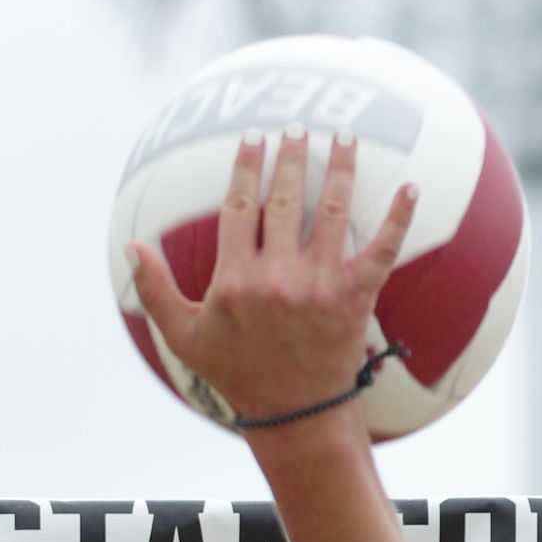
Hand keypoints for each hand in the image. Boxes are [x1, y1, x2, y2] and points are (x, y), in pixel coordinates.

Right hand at [124, 131, 410, 436]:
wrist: (292, 414)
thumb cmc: (236, 372)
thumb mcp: (184, 336)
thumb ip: (155, 289)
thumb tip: (129, 246)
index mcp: (234, 280)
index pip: (239, 207)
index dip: (246, 167)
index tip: (252, 138)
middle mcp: (276, 277)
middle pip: (285, 200)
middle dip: (291, 157)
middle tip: (296, 127)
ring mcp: (319, 285)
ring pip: (332, 211)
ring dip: (340, 168)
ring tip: (344, 136)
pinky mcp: (355, 297)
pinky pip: (382, 250)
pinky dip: (399, 217)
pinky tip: (412, 188)